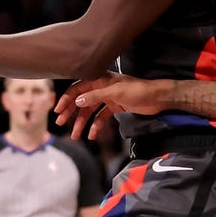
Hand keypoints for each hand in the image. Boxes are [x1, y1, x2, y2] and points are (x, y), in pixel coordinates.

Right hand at [54, 73, 171, 139]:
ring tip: (75, 136)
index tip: (58, 111)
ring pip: (90, 111)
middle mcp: (101, 88)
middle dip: (71, 112)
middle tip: (61, 123)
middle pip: (81, 100)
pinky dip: (96, 126)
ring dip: (82, 123)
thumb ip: (95, 96)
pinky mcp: (115, 107)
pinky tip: (92, 135)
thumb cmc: (137, 91)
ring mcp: (108, 98)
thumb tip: (77, 101)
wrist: (157, 98)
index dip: (67, 99)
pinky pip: (101, 117)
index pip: (78, 88)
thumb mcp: (115, 92)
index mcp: (99, 79)